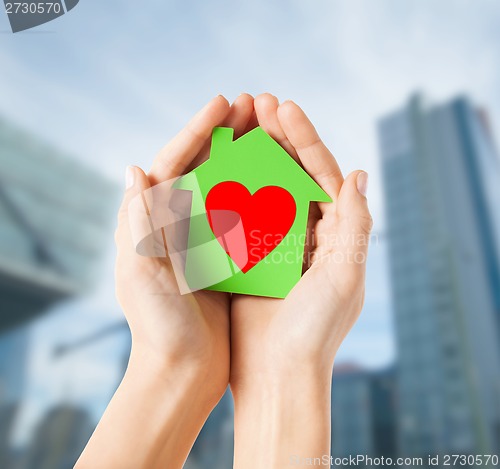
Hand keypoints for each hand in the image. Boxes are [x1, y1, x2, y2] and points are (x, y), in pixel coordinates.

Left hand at [77, 94, 255, 468]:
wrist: (182, 370)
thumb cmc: (158, 327)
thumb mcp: (142, 274)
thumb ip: (138, 224)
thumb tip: (134, 169)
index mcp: (150, 223)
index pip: (173, 162)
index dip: (198, 129)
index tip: (225, 102)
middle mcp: (175, 224)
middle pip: (202, 166)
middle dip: (226, 133)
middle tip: (254, 105)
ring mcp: (202, 238)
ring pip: (227, 185)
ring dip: (247, 156)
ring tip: (271, 130)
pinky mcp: (224, 256)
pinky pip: (244, 214)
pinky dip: (260, 193)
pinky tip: (281, 178)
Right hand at [230, 94, 372, 466]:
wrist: (276, 376)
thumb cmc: (314, 331)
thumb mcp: (344, 276)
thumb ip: (355, 225)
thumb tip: (358, 173)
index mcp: (335, 235)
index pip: (321, 174)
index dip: (304, 138)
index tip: (282, 107)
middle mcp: (308, 235)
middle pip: (291, 174)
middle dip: (276, 137)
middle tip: (256, 102)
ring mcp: (276, 244)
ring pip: (263, 189)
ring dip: (250, 156)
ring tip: (234, 124)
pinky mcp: (249, 258)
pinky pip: (239, 215)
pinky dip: (229, 190)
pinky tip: (214, 167)